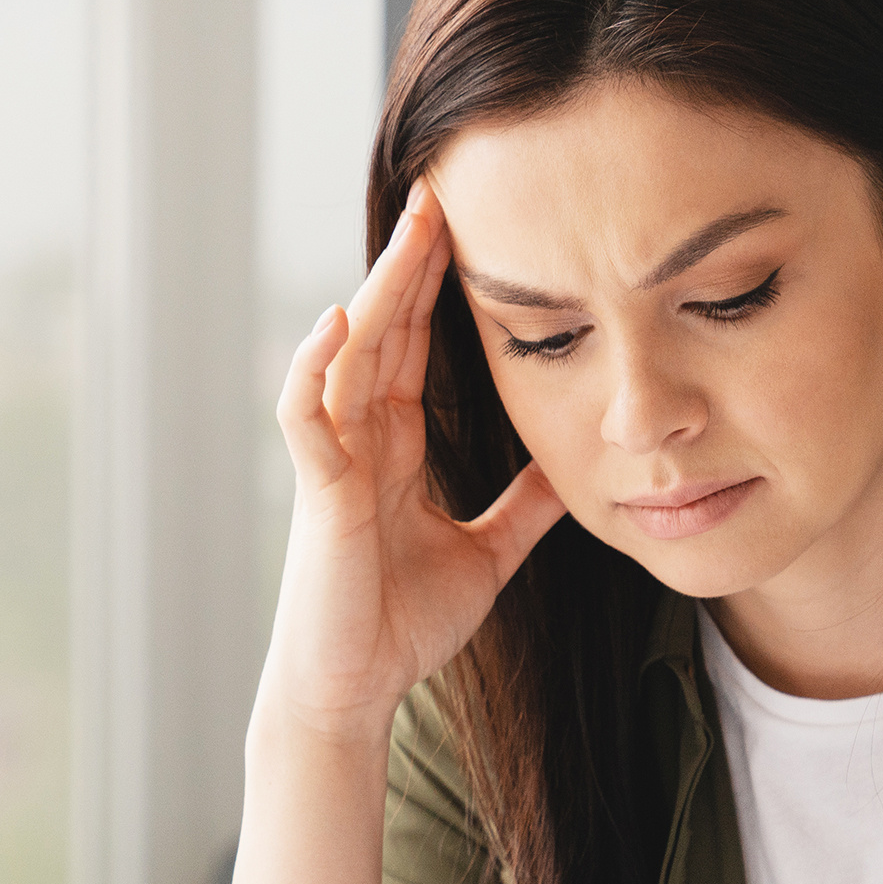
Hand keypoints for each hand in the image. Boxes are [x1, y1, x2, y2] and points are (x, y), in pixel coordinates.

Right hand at [262, 181, 564, 749]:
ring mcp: (333, 464)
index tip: (470, 225)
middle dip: (411, 262)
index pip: (416, 346)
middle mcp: (359, 442)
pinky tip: (340, 321)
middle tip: (444, 190)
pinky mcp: (317, 497)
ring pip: (349, 356)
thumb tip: (575, 467)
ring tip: (410, 231)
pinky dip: (316, 368)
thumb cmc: (402, 627)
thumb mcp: (488, 553)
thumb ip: (523, 507)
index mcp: (394, 448)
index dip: (437, 286)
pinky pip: (307, 417)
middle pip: (385, 331)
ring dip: (377, 291)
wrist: (355, 693)